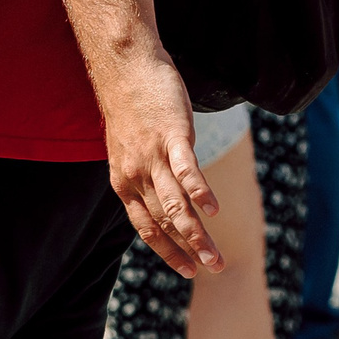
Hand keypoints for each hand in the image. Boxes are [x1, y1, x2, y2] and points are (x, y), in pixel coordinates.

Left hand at [100, 58, 223, 276]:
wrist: (124, 67)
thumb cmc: (133, 105)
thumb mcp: (131, 147)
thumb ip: (147, 172)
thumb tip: (168, 189)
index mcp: (125, 181)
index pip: (147, 227)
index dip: (168, 251)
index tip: (187, 270)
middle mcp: (136, 175)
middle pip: (165, 221)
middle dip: (189, 249)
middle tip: (212, 269)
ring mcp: (153, 156)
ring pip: (174, 204)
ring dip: (196, 232)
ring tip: (213, 255)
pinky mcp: (172, 135)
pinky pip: (185, 169)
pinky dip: (198, 190)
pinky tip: (212, 208)